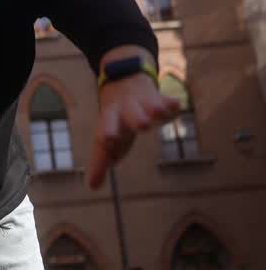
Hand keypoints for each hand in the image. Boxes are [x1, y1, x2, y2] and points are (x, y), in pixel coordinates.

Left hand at [87, 75, 181, 189]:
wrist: (124, 82)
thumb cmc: (116, 121)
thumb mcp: (106, 141)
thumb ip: (99, 163)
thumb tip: (92, 186)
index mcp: (110, 120)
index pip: (107, 127)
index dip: (108, 132)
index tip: (108, 139)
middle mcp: (126, 109)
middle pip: (129, 112)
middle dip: (135, 117)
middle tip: (142, 124)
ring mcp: (143, 102)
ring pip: (149, 104)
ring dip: (154, 108)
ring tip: (158, 113)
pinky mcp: (159, 99)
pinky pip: (166, 100)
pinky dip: (171, 103)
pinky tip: (176, 105)